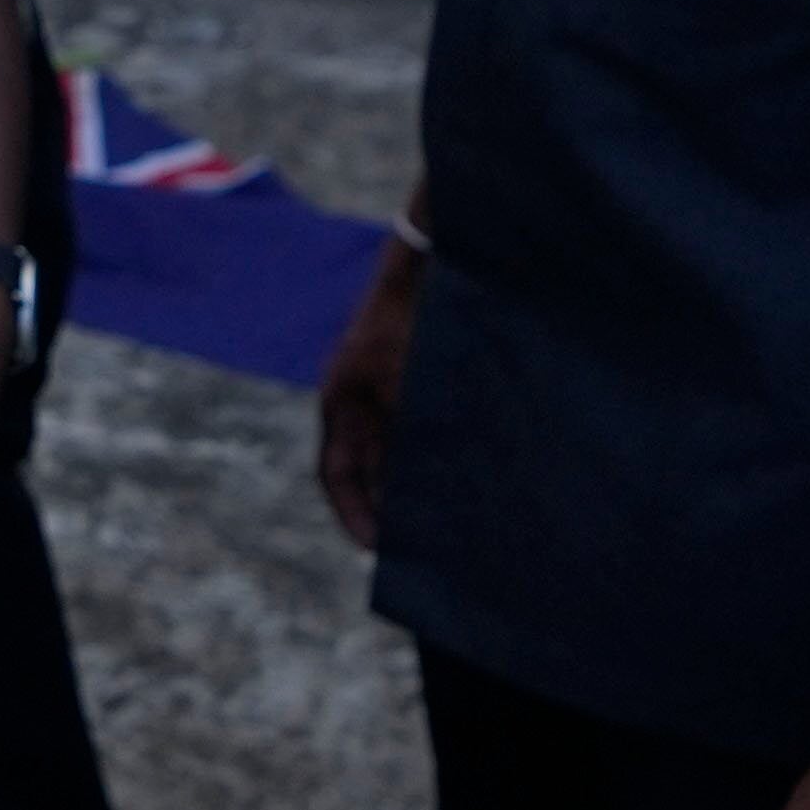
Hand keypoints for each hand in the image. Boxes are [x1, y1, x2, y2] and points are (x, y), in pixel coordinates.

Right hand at [312, 240, 421, 556]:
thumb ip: (410, 434)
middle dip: (390, 508)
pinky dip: (442, 455)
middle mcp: (362, 401)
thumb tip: (417, 490)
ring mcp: (391, 390)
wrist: (434, 259)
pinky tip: (472, 471)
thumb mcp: (407, 382)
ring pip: (401, 451)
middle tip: (419, 547)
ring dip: (420, 483)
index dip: (352, 514)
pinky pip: (426, 429)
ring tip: (452, 519)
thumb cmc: (412, 316)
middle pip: (370, 468)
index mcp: (341, 403)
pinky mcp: (422, 380)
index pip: (337, 474)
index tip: (375, 549)